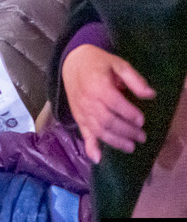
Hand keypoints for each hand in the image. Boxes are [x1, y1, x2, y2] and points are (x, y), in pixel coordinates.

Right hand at [62, 44, 155, 162]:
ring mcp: (81, 110)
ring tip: (131, 147)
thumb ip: (134, 79)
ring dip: (115, 141)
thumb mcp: (118, 63)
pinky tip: (97, 158)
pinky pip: (83, 133)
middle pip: (108, 121)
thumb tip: (150, 95)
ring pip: (98, 130)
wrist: (72, 63)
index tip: (142, 120)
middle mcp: (87, 100)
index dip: (130, 114)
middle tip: (142, 136)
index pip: (115, 104)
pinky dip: (90, 147)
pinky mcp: (78, 117)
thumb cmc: (98, 63)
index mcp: (97, 85)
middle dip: (126, 131)